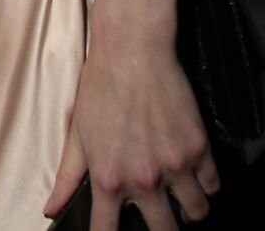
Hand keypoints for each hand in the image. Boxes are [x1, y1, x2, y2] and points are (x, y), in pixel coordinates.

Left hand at [43, 40, 217, 229]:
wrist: (132, 51)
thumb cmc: (100, 88)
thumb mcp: (77, 134)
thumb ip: (67, 178)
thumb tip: (51, 210)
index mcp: (108, 179)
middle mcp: (143, 179)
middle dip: (162, 229)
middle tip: (160, 218)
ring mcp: (175, 165)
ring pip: (196, 213)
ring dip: (189, 211)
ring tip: (181, 200)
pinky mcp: (199, 148)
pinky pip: (212, 185)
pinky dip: (205, 185)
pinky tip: (194, 175)